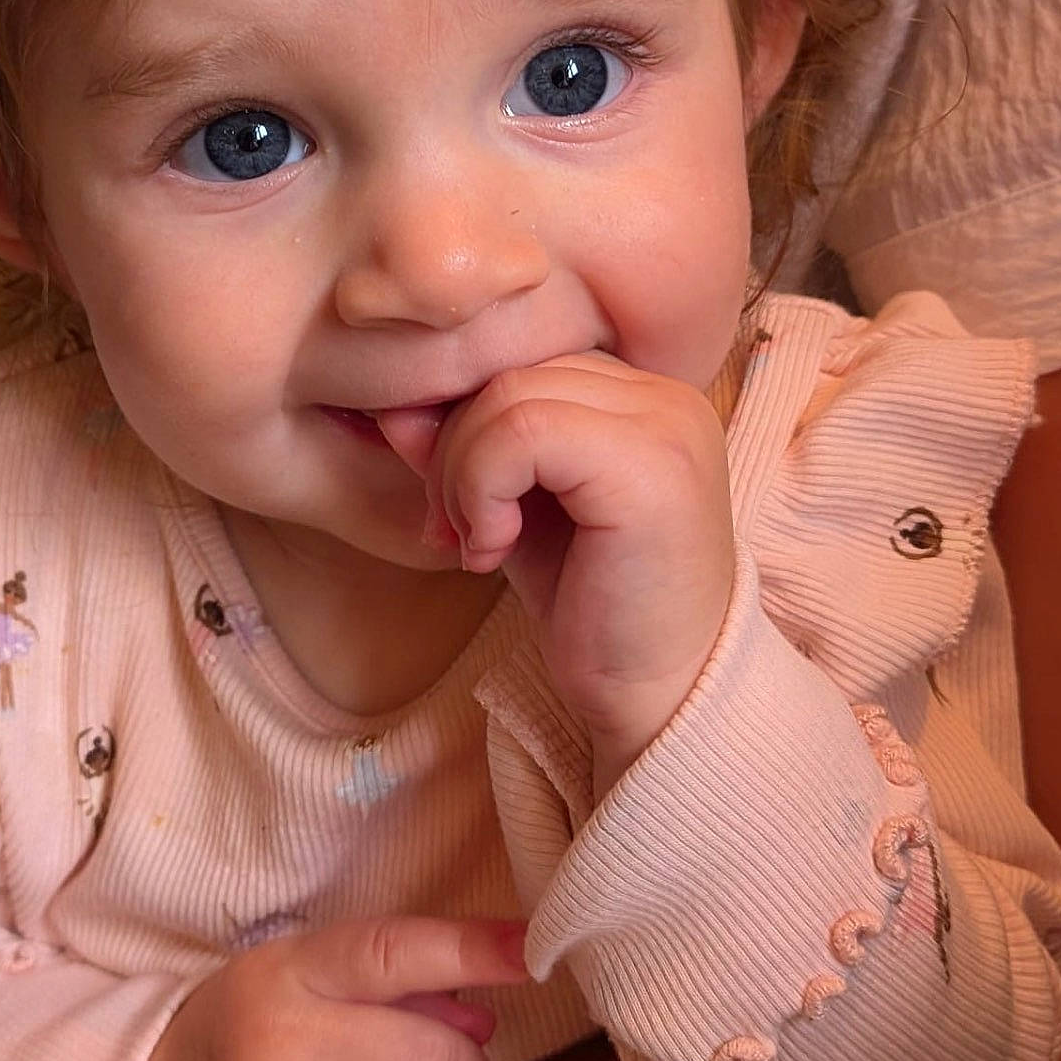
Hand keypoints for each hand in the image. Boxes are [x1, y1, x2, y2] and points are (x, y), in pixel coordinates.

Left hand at [382, 354, 735, 780]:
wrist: (660, 698)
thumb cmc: (594, 607)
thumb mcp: (513, 510)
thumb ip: (464, 450)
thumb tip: (394, 405)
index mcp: (645, 397)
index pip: (524, 361)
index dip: (466, 423)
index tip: (449, 508)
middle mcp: (667, 396)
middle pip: (510, 372)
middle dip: (454, 451)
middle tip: (452, 533)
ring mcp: (665, 424)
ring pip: (508, 396)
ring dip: (463, 476)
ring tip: (479, 544)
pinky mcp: (650, 464)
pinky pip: (522, 430)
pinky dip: (482, 489)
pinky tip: (494, 551)